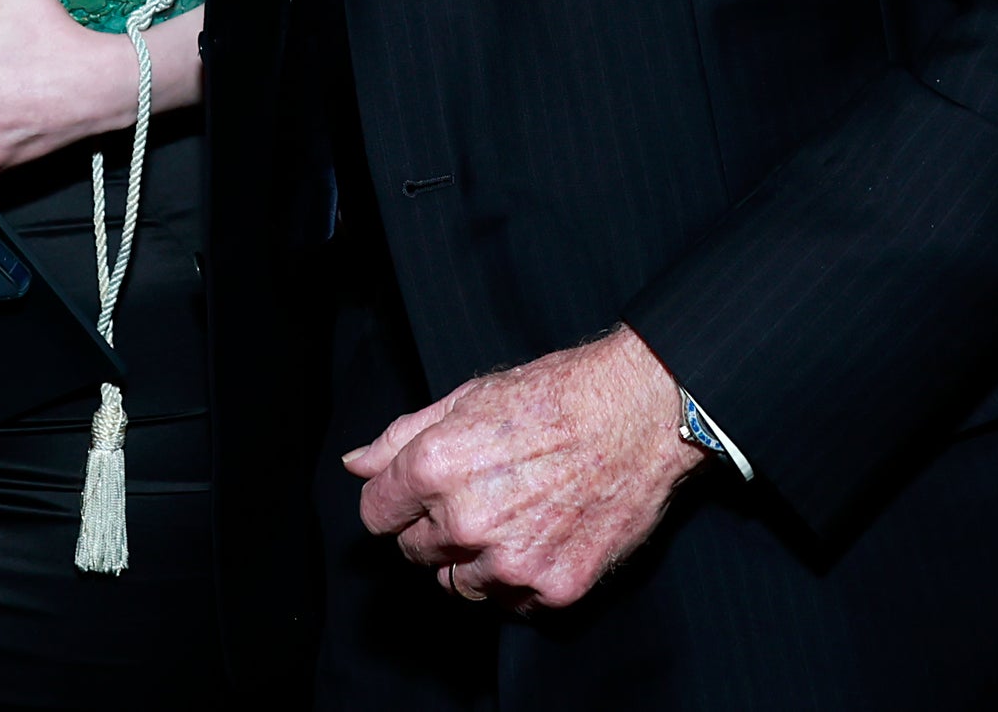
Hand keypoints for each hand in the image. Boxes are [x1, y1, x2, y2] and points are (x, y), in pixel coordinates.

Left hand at [345, 328, 702, 611]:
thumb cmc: (556, 396)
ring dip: (474, 559)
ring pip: (459, 584)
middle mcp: (466, 521)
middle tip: (479, 494)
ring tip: (514, 515)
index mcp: (435, 468)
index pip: (376, 514)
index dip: (395, 501)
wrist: (641, 413)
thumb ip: (402, 437)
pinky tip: (543, 534)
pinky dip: (520, 577)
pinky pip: (511, 602)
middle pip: (415, 552)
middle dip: (436, 527)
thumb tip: (357, 464)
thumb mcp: (469, 397)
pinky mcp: (552, 587)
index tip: (418, 494)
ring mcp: (510, 561)